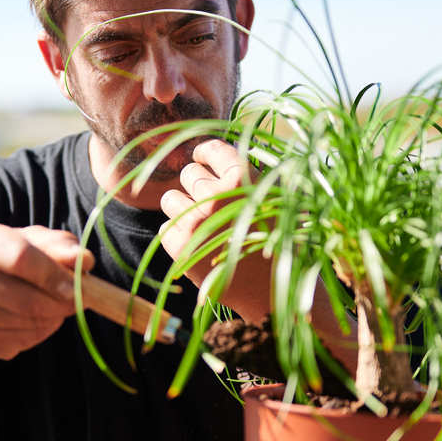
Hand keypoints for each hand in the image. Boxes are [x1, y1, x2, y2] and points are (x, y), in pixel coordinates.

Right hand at [0, 224, 94, 359]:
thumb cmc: (10, 260)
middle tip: (78, 299)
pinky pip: (25, 340)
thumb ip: (61, 245)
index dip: (54, 275)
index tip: (76, 286)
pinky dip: (43, 330)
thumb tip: (84, 260)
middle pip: (28, 300)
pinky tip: (39, 318)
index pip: (22, 259)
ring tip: (55, 304)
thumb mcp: (33, 241)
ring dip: (55, 316)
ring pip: (30, 322)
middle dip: (61, 302)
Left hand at [159, 139, 270, 320]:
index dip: (203, 152)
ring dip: (181, 207)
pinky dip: (176, 234)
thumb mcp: (276, 201)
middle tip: (209, 203)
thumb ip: (249, 176)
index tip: (201, 158)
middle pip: (189, 173)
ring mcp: (195, 221)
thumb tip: (217, 155)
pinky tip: (197, 244)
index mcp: (243, 180)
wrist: (270, 291)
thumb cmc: (277, 245)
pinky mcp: (179, 246)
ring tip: (200, 223)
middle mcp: (216, 196)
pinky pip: (164, 227)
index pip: (212, 149)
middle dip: (196, 185)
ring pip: (170, 198)